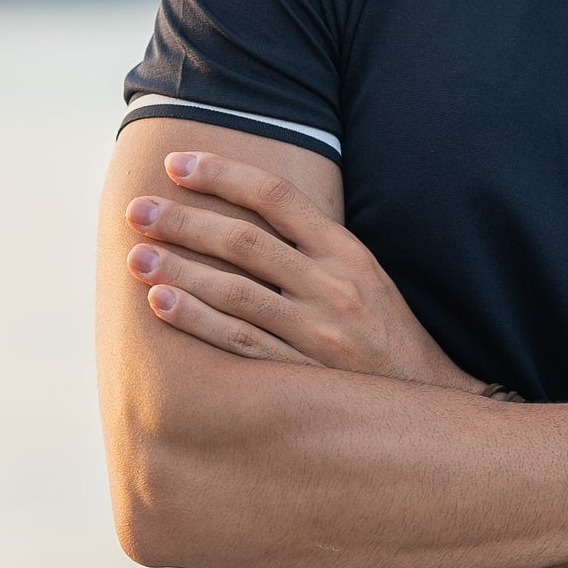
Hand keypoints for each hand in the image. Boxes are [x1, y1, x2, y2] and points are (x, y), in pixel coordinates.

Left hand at [125, 149, 474, 390]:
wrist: (432, 402)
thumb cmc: (385, 334)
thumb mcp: (364, 276)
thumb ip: (313, 244)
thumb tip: (246, 210)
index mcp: (348, 253)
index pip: (276, 197)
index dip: (222, 175)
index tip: (174, 164)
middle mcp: (333, 287)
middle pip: (244, 242)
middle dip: (184, 222)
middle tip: (136, 210)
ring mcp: (319, 334)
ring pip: (235, 292)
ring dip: (179, 270)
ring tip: (135, 256)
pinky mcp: (304, 377)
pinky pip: (240, 344)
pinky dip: (198, 320)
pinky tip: (161, 302)